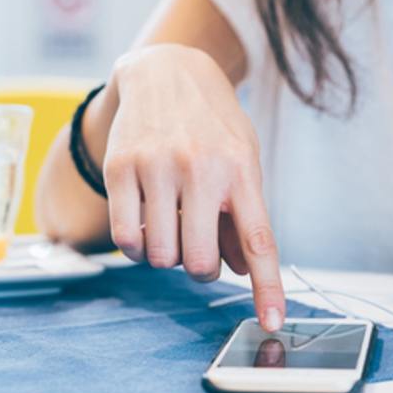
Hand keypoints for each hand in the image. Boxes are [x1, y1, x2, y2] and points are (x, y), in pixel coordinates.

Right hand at [103, 43, 284, 330]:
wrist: (168, 70)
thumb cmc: (212, 125)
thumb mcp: (242, 160)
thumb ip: (243, 215)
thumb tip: (241, 271)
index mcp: (240, 169)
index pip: (258, 240)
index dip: (267, 287)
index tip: (272, 321)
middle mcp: (200, 167)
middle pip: (199, 262)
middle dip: (200, 269)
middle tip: (199, 249)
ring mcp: (157, 166)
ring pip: (159, 256)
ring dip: (165, 256)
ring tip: (171, 228)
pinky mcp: (120, 166)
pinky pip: (124, 238)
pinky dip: (134, 245)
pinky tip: (144, 223)